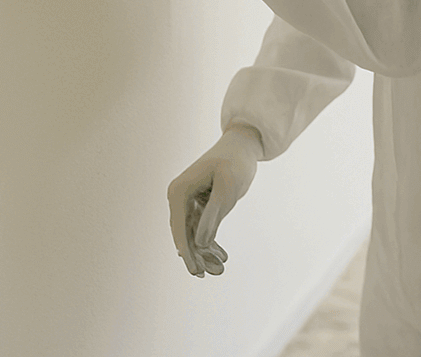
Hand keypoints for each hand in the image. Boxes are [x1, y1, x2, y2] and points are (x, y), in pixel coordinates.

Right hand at [167, 124, 262, 276]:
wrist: (243, 146)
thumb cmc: (236, 162)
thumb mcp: (229, 187)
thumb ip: (214, 214)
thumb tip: (200, 242)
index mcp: (179, 190)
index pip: (179, 227)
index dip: (186, 250)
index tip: (194, 270)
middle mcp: (178, 197)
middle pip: (184, 233)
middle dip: (197, 255)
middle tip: (211, 274)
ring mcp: (187, 202)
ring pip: (193, 233)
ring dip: (205, 252)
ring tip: (220, 269)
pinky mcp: (199, 205)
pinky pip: (202, 227)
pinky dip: (211, 242)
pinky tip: (222, 256)